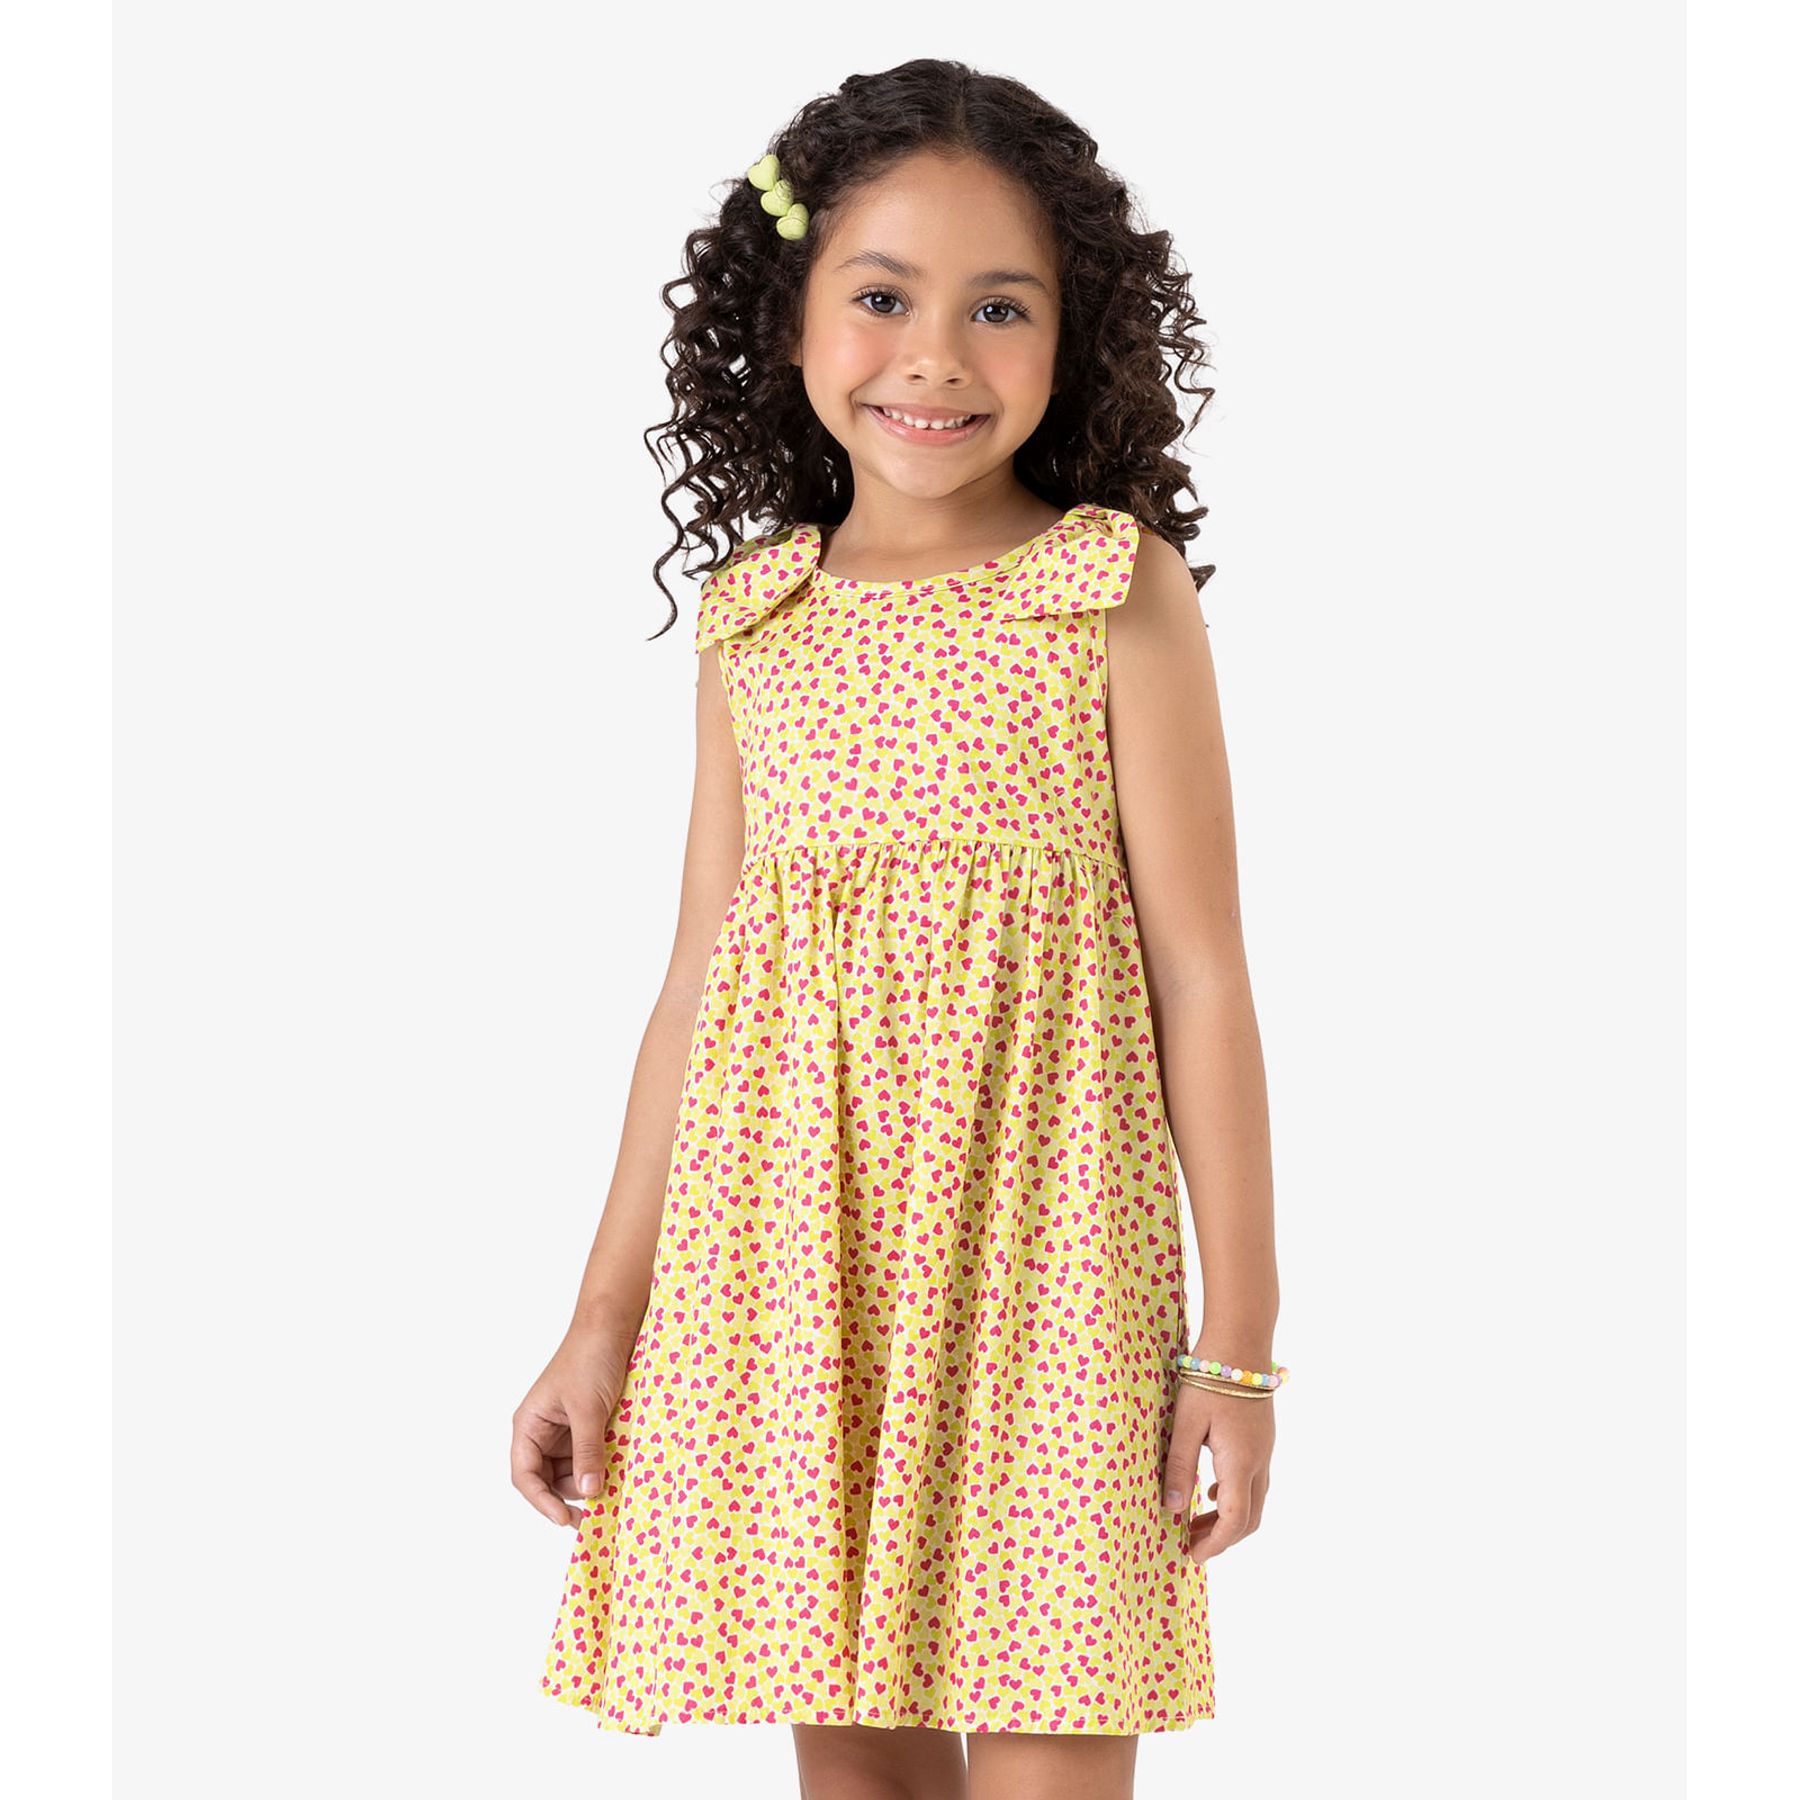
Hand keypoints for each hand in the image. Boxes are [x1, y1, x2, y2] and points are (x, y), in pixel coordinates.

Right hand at [510, 1321, 636, 1526]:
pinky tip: (616, 1473)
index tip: (565, 1519)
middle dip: (567, 1496)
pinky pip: (589, 1456)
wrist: (613, 1325)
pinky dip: (600, 1467)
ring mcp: (566, 1429)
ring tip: (611, 1488)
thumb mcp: (588, 1409)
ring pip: (570, 1471)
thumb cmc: (590, 1358)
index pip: (525, 1475)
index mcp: (529, 1424)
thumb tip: (587, 1493)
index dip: (541, 1502)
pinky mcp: (588, 1426)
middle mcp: (543, 1430)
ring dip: (587, 1482)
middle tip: (594, 1514)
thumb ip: (587, 1451)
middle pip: (547, 1479)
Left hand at [1160, 1377, 1274, 1564]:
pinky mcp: (1262, 1438)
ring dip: (1227, 1518)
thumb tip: (1173, 1510)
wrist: (1241, 1341)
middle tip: (1191, 1545)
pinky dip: (1234, 1496)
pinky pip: (1254, 1480)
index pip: (1234, 1521)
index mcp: (1240, 1462)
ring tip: (1195, 1522)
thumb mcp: (1185, 1422)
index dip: (1215, 1544)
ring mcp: (1265, 1449)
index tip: (1192, 1557)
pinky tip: (1210, 1490)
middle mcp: (1259, 1461)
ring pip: (1254, 1500)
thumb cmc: (1209, 1378)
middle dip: (1221, 1538)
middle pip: (1249, 1518)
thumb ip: (1179, 1467)